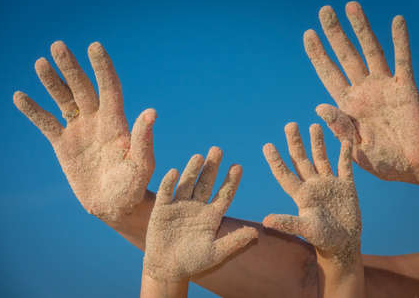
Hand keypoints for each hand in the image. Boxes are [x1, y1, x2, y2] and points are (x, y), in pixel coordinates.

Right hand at [13, 41, 156, 222]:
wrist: (115, 206)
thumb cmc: (133, 187)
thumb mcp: (140, 165)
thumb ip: (143, 140)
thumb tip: (151, 112)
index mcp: (117, 123)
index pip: (110, 88)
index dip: (102, 68)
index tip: (94, 46)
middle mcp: (98, 121)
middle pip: (83, 88)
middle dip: (71, 68)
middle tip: (58, 45)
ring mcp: (80, 131)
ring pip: (64, 100)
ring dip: (53, 82)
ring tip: (40, 63)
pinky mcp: (64, 145)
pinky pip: (46, 123)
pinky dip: (34, 111)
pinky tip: (20, 97)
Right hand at [143, 148, 257, 280]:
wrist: (167, 268)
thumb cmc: (193, 262)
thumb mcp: (215, 253)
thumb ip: (234, 241)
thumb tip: (256, 233)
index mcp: (212, 215)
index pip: (224, 194)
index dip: (231, 181)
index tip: (238, 166)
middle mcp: (197, 206)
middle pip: (206, 182)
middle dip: (212, 167)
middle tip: (218, 150)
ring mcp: (180, 205)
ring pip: (188, 183)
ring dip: (192, 170)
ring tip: (199, 156)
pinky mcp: (162, 208)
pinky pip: (166, 192)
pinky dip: (169, 182)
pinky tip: (174, 172)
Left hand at [262, 123, 360, 267]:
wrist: (343, 245)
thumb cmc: (322, 239)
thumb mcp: (305, 229)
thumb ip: (287, 223)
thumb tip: (265, 221)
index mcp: (301, 194)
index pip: (285, 174)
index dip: (276, 160)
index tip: (267, 145)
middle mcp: (312, 186)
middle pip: (301, 160)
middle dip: (295, 143)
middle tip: (290, 125)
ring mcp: (329, 184)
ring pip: (321, 159)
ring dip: (317, 143)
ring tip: (313, 125)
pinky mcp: (346, 187)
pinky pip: (345, 167)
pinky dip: (344, 155)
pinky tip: (344, 140)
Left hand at [304, 1, 418, 185]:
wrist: (415, 167)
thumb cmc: (384, 162)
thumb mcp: (356, 148)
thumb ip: (340, 127)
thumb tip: (319, 106)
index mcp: (348, 105)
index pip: (328, 73)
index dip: (318, 54)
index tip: (308, 35)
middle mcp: (364, 90)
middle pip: (345, 56)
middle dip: (334, 34)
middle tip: (323, 11)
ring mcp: (385, 87)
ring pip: (370, 51)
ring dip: (361, 29)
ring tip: (351, 6)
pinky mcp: (407, 88)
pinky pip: (403, 60)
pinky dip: (400, 41)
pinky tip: (396, 21)